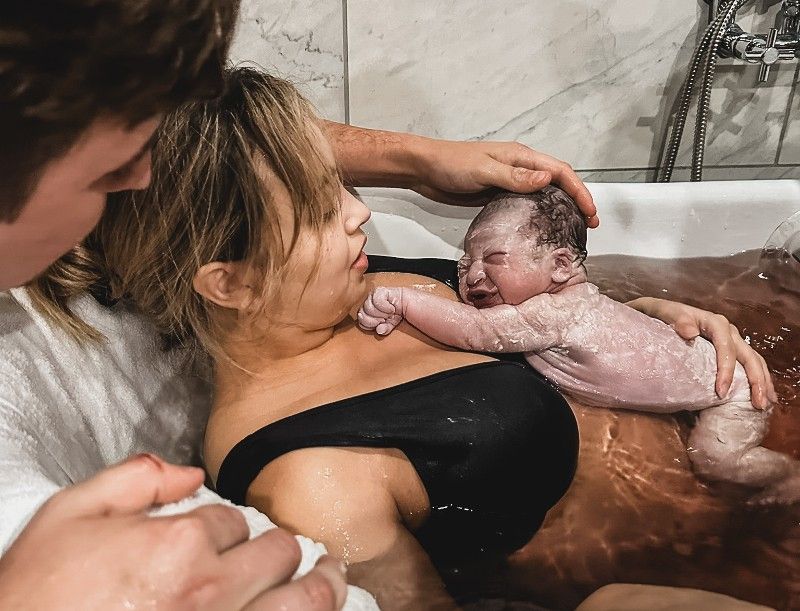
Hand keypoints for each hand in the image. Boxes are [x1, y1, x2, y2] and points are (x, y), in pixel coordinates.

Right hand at [0, 454, 346, 610]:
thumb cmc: (38, 597)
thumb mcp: (69, 515)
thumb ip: (135, 480)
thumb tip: (189, 473)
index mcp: (180, 545)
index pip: (235, 520)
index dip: (228, 525)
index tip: (217, 537)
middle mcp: (212, 592)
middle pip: (280, 555)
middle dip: (283, 549)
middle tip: (289, 552)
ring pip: (304, 604)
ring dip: (324, 587)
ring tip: (333, 577)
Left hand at [358, 287, 404, 335]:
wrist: (414, 304)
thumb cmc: (402, 313)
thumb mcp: (391, 325)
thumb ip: (383, 329)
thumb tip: (379, 330)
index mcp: (368, 311)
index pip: (360, 320)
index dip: (370, 325)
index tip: (382, 324)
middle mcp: (369, 302)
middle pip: (361, 314)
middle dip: (375, 320)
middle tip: (386, 319)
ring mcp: (374, 294)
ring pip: (368, 307)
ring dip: (382, 314)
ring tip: (390, 313)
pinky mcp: (380, 290)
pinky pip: (376, 300)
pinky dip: (386, 307)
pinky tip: (392, 307)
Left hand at [410, 139, 597, 226]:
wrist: (424, 169)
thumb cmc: (451, 165)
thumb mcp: (484, 170)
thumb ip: (514, 177)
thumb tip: (546, 180)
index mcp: (521, 157)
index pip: (559, 172)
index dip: (579, 191)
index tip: (590, 211)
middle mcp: (519, 167)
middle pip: (557, 183)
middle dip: (576, 200)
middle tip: (589, 225)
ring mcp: (509, 181)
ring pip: (543, 194)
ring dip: (560, 208)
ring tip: (572, 229)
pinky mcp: (498, 194)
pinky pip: (526, 204)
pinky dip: (539, 214)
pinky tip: (542, 229)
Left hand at [627, 297, 777, 408]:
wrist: (660, 312)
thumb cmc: (661, 313)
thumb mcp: (663, 312)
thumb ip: (676, 319)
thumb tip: (690, 333)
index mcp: (714, 322)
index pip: (726, 347)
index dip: (726, 370)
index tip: (721, 392)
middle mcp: (728, 331)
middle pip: (748, 355)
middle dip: (756, 380)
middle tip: (758, 404)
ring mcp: (732, 340)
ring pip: (754, 360)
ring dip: (762, 382)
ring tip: (766, 404)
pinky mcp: (731, 349)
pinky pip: (749, 363)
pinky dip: (758, 378)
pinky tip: (762, 394)